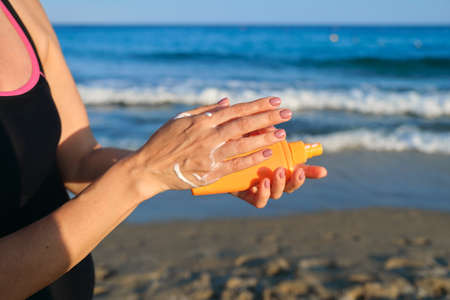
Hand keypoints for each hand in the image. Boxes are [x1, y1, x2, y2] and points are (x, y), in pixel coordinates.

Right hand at [131, 96, 292, 198]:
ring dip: (264, 137)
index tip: (275, 101)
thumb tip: (229, 102)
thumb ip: (206, 110)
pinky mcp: (209, 172)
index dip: (257, 105)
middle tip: (287, 113)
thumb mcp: (180, 119)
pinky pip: (235, 165)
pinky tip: (267, 152)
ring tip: (281, 132)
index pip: (235, 110)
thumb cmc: (163, 141)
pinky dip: (252, 158)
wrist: (148, 168)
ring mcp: (209, 155)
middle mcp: (207, 136)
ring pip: (242, 144)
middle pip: (243, 124)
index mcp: (201, 121)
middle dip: (267, 117)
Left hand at [231, 127, 326, 207]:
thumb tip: (274, 129)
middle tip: (299, 171)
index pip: (298, 169)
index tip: (323, 171)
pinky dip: (264, 194)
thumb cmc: (231, 143)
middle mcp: (270, 178)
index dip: (312, 172)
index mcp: (276, 164)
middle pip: (291, 184)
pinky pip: (259, 201)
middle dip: (298, 180)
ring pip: (278, 193)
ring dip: (281, 184)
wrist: (209, 158)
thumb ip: (261, 131)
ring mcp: (259, 188)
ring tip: (279, 172)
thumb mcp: (247, 133)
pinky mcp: (247, 195)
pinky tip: (263, 183)